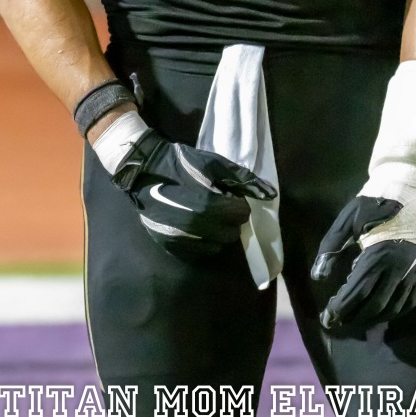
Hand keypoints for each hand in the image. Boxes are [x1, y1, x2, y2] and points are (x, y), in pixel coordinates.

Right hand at [111, 128, 275, 251]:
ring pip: (217, 246)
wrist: (145, 172)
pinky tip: (197, 227)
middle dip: (230, 220)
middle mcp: (197, 228)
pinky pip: (199, 253)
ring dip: (218, 233)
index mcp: (210, 206)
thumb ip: (243, 180)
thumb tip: (270, 194)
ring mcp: (183, 240)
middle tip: (220, 207)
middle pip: (232, 234)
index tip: (230, 196)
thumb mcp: (214, 163)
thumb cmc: (182, 164)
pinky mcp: (172, 246)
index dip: (239, 204)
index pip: (242, 215)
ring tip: (208, 217)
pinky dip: (203, 242)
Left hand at [312, 195, 415, 332]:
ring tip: (353, 319)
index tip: (327, 317)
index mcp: (379, 255)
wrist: (413, 187)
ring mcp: (413, 274)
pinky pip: (407, 304)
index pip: (357, 292)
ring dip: (371, 319)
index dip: (340, 308)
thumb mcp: (348, 219)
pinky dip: (392, 313)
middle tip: (336, 322)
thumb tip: (317, 276)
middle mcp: (398, 269)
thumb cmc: (376, 201)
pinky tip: (378, 312)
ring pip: (392, 309)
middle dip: (352, 317)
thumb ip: (331, 247)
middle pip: (374, 305)